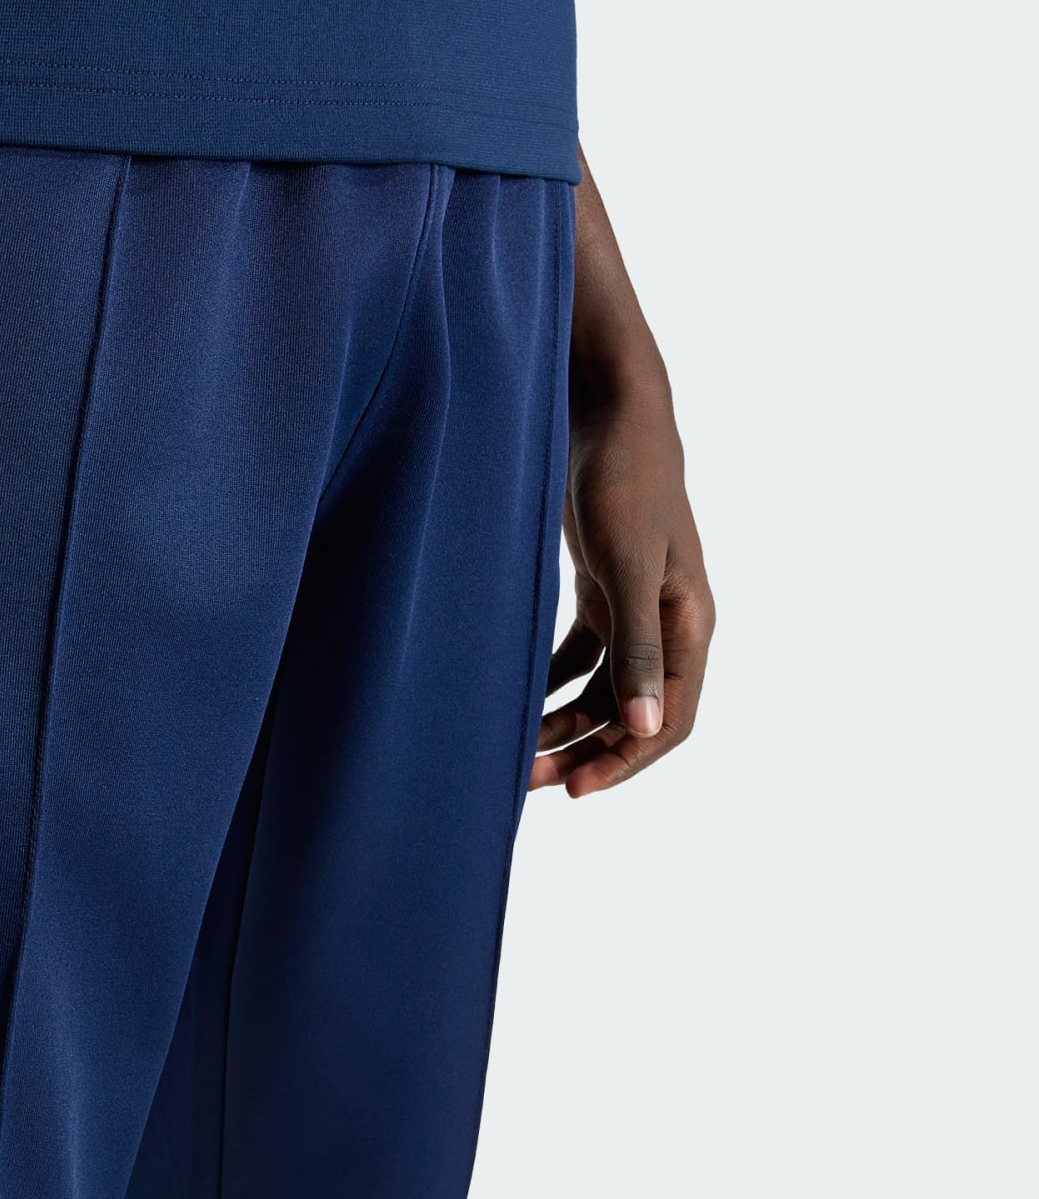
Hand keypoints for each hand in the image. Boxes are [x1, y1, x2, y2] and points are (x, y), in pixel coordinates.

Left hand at [530, 155, 714, 796]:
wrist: (608, 407)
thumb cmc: (626, 479)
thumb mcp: (627, 566)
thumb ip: (638, 648)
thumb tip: (651, 729)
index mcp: (689, 623)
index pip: (671, 720)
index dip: (628, 762)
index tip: (577, 792)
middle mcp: (668, 622)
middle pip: (634, 712)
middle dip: (586, 750)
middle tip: (528, 781)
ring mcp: (634, 604)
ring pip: (602, 688)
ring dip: (565, 721)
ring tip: (513, 752)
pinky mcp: (601, 584)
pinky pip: (578, 655)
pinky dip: (550, 681)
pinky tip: (509, 699)